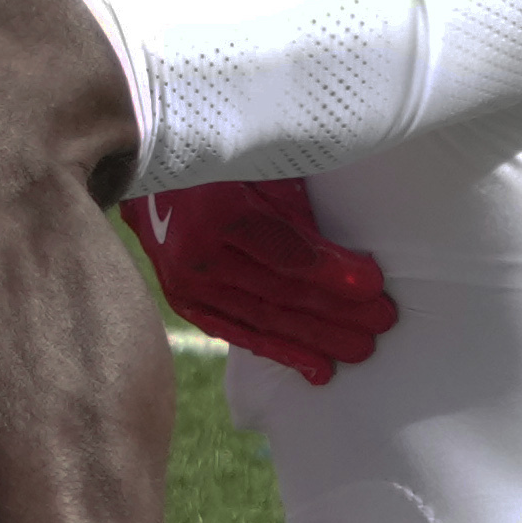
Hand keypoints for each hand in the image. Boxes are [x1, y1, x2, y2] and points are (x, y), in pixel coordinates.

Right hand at [121, 177, 396, 383]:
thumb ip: (294, 205)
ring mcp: (186, 283)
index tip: (373, 284)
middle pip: (280, 293)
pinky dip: (278, 350)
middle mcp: (199, 255)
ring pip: (263, 320)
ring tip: (359, 351)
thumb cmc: (216, 155)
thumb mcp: (258, 163)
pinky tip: (315, 368)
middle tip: (382, 323)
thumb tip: (339, 256)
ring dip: (315, 338)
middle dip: (337, 312)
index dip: (333, 272)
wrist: (139, 162)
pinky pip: (237, 331)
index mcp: (219, 211)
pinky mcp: (183, 300)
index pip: (287, 253)